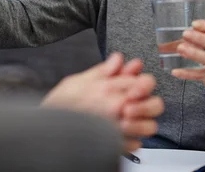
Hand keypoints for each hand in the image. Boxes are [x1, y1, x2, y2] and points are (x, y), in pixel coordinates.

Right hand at [41, 53, 162, 151]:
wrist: (49, 131)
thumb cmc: (60, 105)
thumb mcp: (78, 80)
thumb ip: (103, 70)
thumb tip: (118, 59)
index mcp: (110, 89)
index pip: (145, 81)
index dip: (143, 81)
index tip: (137, 83)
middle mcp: (118, 108)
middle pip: (155, 104)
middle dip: (150, 102)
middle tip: (139, 102)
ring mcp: (119, 129)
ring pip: (150, 127)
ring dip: (144, 122)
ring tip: (131, 119)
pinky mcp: (116, 146)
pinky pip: (137, 144)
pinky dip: (132, 139)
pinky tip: (121, 132)